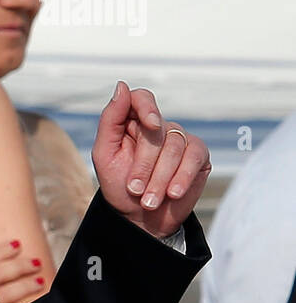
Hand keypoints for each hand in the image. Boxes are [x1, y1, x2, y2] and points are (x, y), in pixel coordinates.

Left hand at [92, 81, 209, 237]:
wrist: (139, 217)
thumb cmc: (119, 184)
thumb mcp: (104, 154)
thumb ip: (111, 119)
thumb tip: (122, 85)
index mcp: (132, 122)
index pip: (142, 98)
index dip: (147, 107)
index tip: (150, 124)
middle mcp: (158, 126)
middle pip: (157, 129)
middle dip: (145, 164)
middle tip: (135, 190)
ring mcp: (179, 139)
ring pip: (175, 145)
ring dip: (160, 177)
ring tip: (149, 200)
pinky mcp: (198, 155)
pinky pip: (195, 157)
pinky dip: (183, 177)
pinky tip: (173, 193)